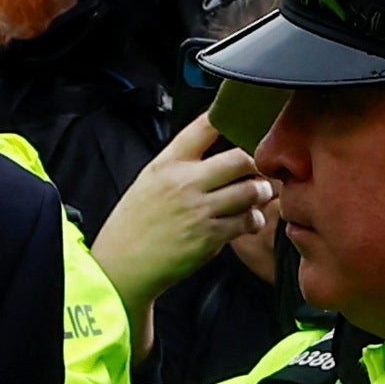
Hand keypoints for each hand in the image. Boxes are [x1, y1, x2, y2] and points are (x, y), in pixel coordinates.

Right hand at [96, 110, 267, 317]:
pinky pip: (246, 221)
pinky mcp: (210, 236)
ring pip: (250, 190)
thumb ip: (178, 165)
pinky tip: (248, 220)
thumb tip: (212, 154)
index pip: (204, 127)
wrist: (124, 265)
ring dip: (260, 192)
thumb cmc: (134, 225)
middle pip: (240, 158)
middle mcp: (184, 182)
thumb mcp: (148, 182)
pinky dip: (253, 219)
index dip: (227, 119)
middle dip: (255, 164)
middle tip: (258, 170)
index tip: (240, 122)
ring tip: (258, 194)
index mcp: (167, 163)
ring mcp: (199, 209)